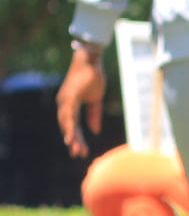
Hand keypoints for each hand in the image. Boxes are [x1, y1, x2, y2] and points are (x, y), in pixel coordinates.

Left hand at [56, 43, 107, 157]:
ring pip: (66, 122)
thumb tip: (94, 131)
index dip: (76, 137)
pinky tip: (71, 135)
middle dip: (73, 140)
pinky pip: (69, 114)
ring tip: (75, 148)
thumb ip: (94, 115)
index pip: (72, 124)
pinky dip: (70, 125)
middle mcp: (64, 103)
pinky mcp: (69, 95)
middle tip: (77, 154)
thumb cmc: (93, 77)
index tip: (80, 150)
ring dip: (71, 136)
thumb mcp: (96, 100)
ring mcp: (65, 99)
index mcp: (69, 104)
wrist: (91, 61)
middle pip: (67, 126)